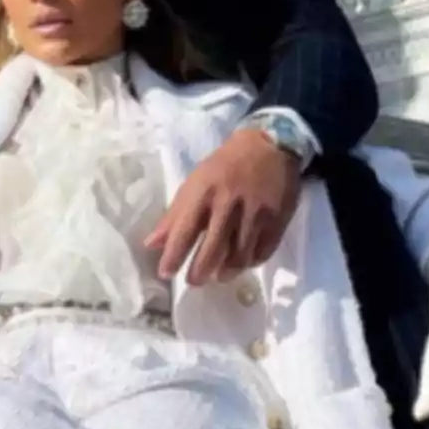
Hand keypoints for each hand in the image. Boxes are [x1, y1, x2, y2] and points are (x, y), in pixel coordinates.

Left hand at [146, 128, 301, 285]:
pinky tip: (242, 262)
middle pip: (213, 250)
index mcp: (204, 192)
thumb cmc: (225, 166)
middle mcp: (229, 204)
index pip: (185, 231)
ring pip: (239, 256)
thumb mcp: (195, 182)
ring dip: (226, 271)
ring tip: (218, 275)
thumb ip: (174, 215)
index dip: (174, 256)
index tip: (165, 274)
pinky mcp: (277, 220)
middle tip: (194, 281)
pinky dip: (250, 262)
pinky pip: (262, 252)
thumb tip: (151, 244)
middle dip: (200, 272)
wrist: (271, 147)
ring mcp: (255, 214)